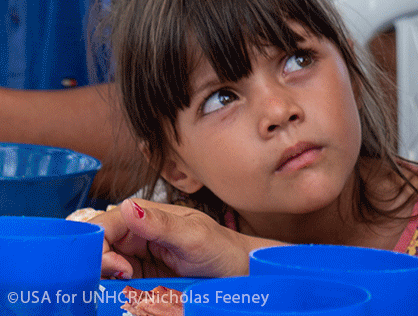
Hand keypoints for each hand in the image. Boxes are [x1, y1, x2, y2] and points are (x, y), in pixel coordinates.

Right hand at [85, 198, 258, 278]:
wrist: (237, 272)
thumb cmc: (221, 248)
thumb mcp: (193, 236)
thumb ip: (161, 224)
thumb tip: (127, 206)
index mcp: (144, 215)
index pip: (104, 225)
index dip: (100, 246)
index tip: (119, 268)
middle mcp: (135, 234)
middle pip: (96, 246)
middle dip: (97, 264)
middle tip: (122, 279)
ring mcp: (135, 257)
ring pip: (101, 267)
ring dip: (104, 280)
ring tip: (128, 288)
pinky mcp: (139, 278)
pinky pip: (114, 283)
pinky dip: (113, 290)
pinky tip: (126, 295)